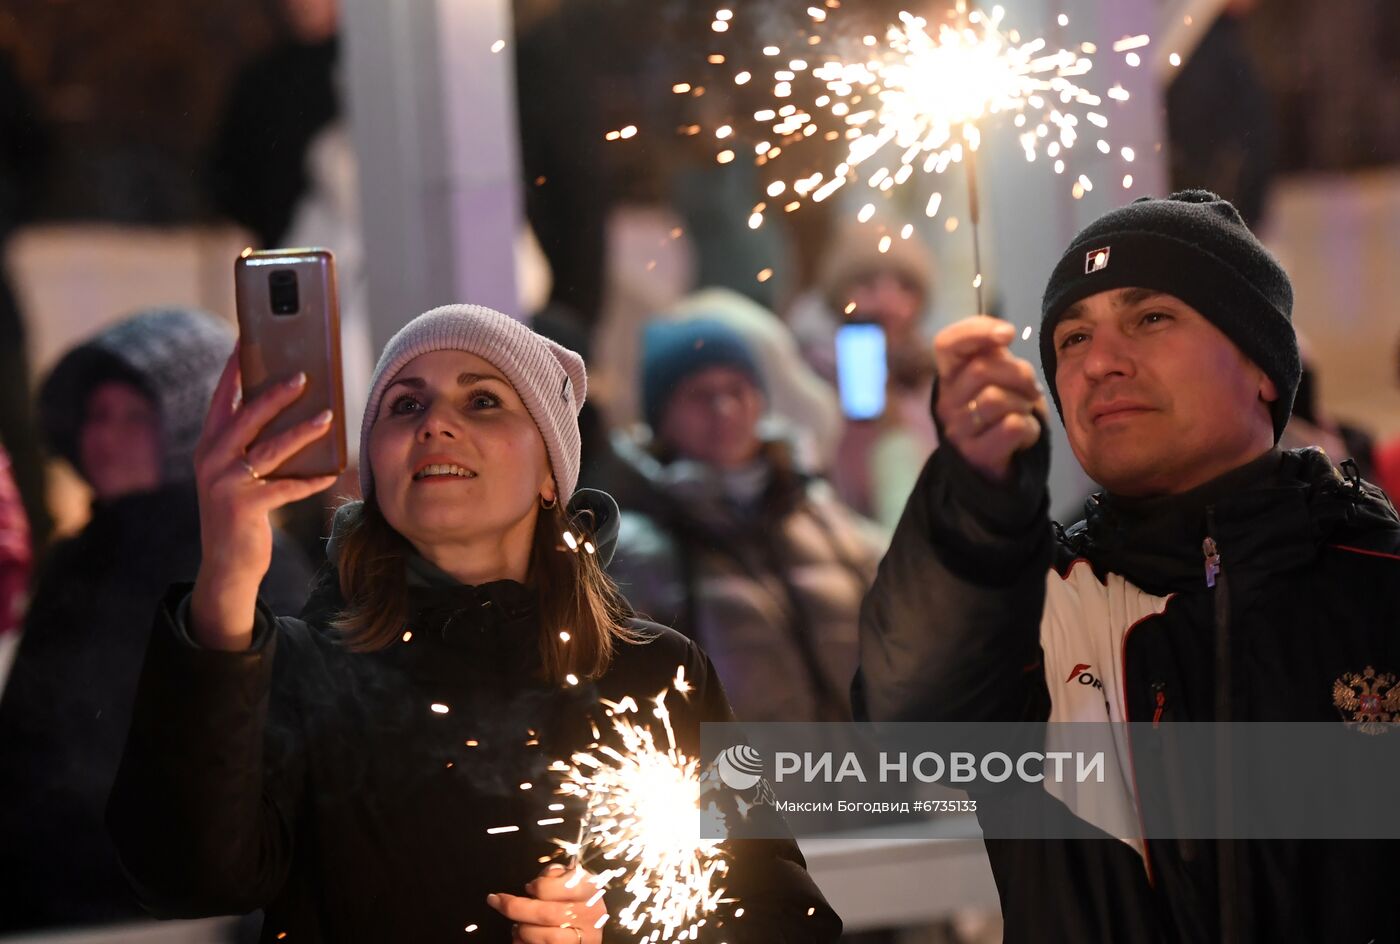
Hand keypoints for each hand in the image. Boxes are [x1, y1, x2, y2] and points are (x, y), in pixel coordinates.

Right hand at [189, 347, 337, 649]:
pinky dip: (311, 480)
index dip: (232, 371)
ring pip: (269, 450)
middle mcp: (211, 460)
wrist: (226, 564)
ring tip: (327, 416)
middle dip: (274, 394)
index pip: (220, 400)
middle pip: (246, 418)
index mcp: (209, 446)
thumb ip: (251, 445)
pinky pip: (285, 487)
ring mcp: (225, 484)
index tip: (244, 342)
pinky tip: (332, 472)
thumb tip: (290, 413)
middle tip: (302, 375)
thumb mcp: (237, 474)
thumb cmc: (240, 511)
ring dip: (302, 432)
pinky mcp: (244, 507)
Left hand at [488, 865, 607, 943]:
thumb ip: (554, 876)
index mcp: (589, 889)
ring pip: (544, 937)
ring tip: (516, 926)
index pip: (558, 886)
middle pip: (545, 913)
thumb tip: (531, 888)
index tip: (528, 887)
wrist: (591, 924)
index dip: (538, 887)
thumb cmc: (577, 897)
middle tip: (497, 901)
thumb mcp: (572, 878)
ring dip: (522, 931)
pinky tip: (521, 938)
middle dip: (516, 908)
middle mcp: (589, 914)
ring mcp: (583, 938)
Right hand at [933, 316, 1046, 482]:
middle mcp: (946, 401)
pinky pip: (1013, 426)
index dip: (976, 330)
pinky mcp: (976, 454)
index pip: (946, 343)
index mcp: (949, 376)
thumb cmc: (999, 413)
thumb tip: (1003, 333)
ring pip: (997, 399)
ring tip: (1024, 411)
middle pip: (982, 369)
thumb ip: (994, 354)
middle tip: (1030, 388)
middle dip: (1019, 374)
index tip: (1007, 333)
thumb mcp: (995, 377)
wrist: (993, 467)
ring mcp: (957, 430)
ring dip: (1024, 403)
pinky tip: (1025, 434)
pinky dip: (1030, 428)